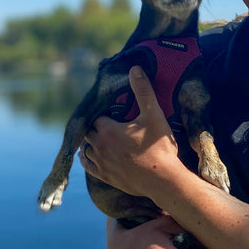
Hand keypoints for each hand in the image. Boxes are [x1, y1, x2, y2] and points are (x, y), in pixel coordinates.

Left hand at [79, 66, 182, 198]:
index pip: (98, 116)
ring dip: (92, 141)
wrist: (163, 180)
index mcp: (108, 130)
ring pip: (87, 148)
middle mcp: (100, 146)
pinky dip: (86, 158)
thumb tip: (135, 69)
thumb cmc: (159, 147)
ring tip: (100, 137)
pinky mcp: (105, 176)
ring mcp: (101, 163)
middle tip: (108, 122)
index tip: (114, 112)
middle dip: (96, 125)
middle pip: (89, 131)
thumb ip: (143, 91)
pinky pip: (88, 166)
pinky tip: (87, 154)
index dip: (105, 113)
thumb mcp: (154, 115)